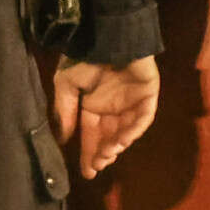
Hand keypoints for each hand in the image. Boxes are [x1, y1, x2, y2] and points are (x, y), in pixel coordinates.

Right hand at [50, 56, 161, 180]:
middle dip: (102, 153)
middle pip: (108, 137)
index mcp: (92, 105)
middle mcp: (112, 107)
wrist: (106, 36)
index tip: (86, 173)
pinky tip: (122, 140)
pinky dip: (133, 131)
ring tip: (106, 154)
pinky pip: (142, 119)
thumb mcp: (66, 85)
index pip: (90, 135)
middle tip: (97, 166)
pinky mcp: (147, 97)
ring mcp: (131, 103)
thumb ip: (66, 112)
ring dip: (117, 145)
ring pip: (126, 132)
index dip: (87, 153)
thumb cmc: (84, 58)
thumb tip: (62, 140)